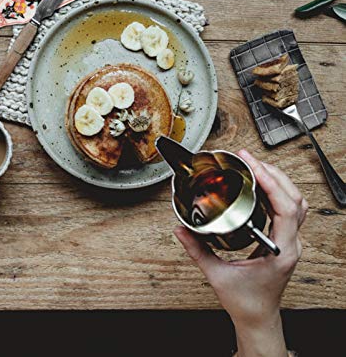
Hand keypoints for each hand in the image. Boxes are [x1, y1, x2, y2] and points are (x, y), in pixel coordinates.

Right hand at [174, 150, 306, 356]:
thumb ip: (196, 250)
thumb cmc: (245, 302)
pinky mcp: (285, 239)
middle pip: (295, 198)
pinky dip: (277, 190)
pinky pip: (289, 208)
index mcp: (280, 251)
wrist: (258, 317)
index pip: (286, 209)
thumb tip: (181, 229)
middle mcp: (290, 243)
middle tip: (248, 158)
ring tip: (255, 165)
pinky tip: (261, 183)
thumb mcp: (217, 275)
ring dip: (278, 179)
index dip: (271, 183)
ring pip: (296, 201)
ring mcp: (291, 240)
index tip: (253, 166)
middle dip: (272, 173)